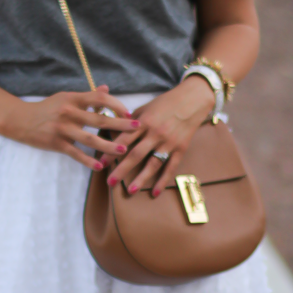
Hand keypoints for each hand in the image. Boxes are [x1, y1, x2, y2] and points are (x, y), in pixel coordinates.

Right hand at [7, 86, 141, 168]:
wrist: (21, 120)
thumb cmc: (46, 108)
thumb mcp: (65, 98)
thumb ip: (87, 95)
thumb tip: (106, 88)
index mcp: (73, 98)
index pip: (99, 98)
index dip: (116, 104)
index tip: (129, 112)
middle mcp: (69, 112)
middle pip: (99, 119)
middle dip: (120, 124)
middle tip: (137, 128)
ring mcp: (62, 128)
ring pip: (90, 139)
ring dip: (108, 145)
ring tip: (123, 150)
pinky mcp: (56, 143)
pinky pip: (75, 153)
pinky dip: (88, 161)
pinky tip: (99, 166)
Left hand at [104, 76, 213, 196]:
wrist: (192, 100)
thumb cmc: (166, 103)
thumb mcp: (146, 107)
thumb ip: (131, 120)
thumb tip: (114, 129)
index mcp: (144, 122)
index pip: (124, 139)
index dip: (111, 151)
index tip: (101, 163)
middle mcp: (155, 133)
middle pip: (136, 154)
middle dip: (122, 169)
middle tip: (110, 181)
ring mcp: (168, 142)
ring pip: (153, 164)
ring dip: (141, 178)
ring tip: (131, 191)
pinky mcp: (180, 149)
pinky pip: (170, 167)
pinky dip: (163, 180)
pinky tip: (155, 192)